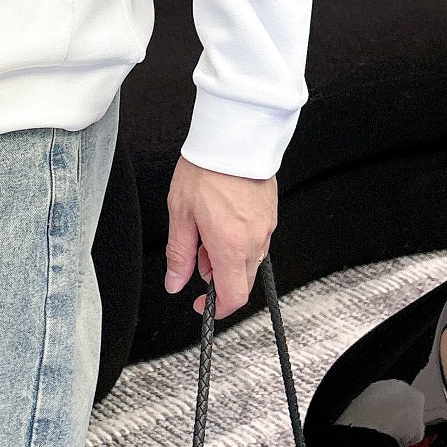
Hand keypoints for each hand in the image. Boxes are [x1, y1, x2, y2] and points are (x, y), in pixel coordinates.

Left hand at [163, 154, 277, 318]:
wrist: (234, 137)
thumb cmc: (207, 169)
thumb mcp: (180, 213)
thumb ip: (179, 253)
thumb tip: (175, 282)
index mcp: (231, 246)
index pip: (233, 297)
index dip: (216, 308)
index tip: (200, 304)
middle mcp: (254, 241)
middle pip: (242, 281)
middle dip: (218, 278)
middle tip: (197, 253)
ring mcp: (267, 228)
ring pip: (249, 261)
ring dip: (228, 258)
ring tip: (207, 228)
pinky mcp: (271, 214)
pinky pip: (256, 241)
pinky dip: (239, 242)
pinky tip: (223, 219)